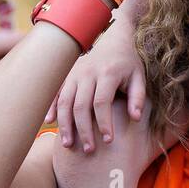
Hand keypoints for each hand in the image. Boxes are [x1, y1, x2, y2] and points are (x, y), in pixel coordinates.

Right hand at [44, 8, 146, 148]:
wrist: (112, 36)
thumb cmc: (128, 62)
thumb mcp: (139, 77)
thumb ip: (138, 97)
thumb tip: (136, 117)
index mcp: (107, 73)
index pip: (102, 102)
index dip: (104, 123)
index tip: (108, 141)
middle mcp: (87, 73)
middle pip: (81, 105)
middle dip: (84, 130)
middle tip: (88, 150)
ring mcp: (74, 73)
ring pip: (65, 101)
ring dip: (65, 124)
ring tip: (68, 144)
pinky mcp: (66, 74)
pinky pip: (55, 93)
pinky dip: (51, 108)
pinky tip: (49, 123)